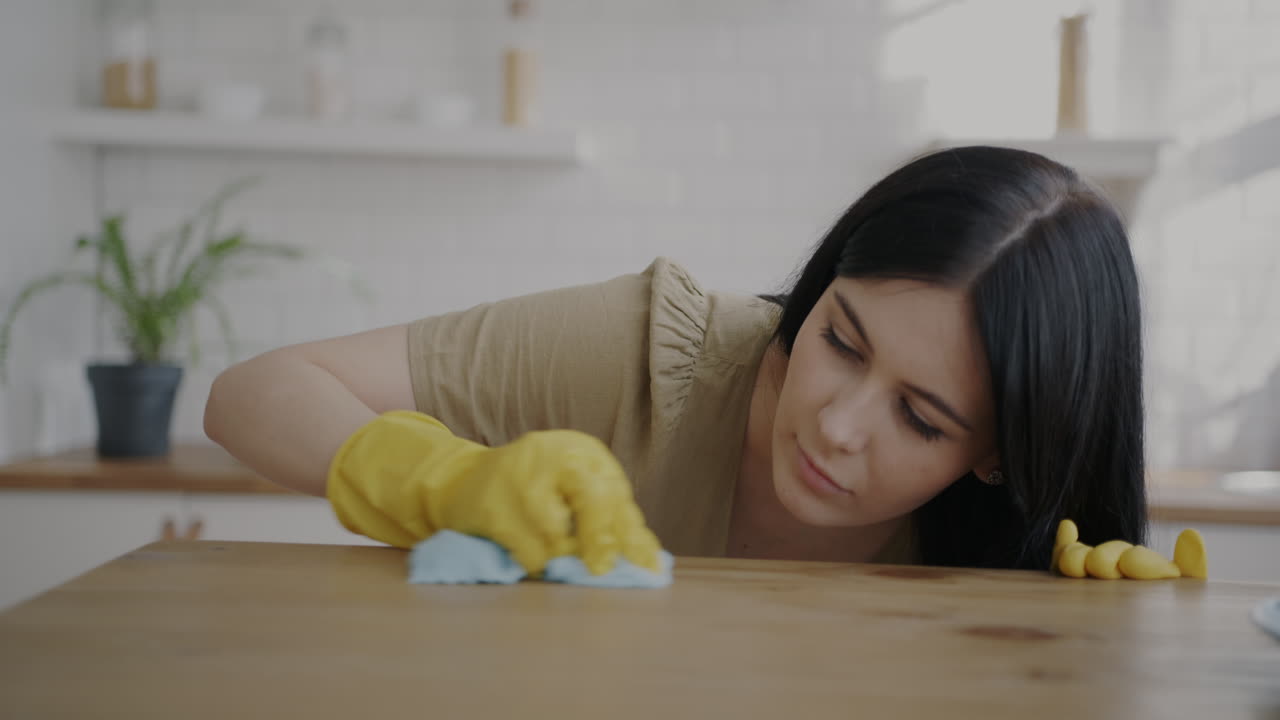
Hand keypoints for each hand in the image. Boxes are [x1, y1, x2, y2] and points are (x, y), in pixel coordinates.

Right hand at [430, 429, 661, 575]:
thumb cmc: (535, 490)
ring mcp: (520, 479)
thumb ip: (609, 516)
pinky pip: (529, 551)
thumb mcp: (575, 489)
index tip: (646, 569)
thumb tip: (650, 559)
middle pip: (593, 500)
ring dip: (563, 556)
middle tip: (602, 569)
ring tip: (555, 555)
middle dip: (602, 539)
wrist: (466, 481)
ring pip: (559, 534)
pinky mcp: (493, 508)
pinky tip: (531, 554)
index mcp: (583, 451)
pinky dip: (537, 563)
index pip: (616, 493)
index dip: (633, 535)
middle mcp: (554, 455)